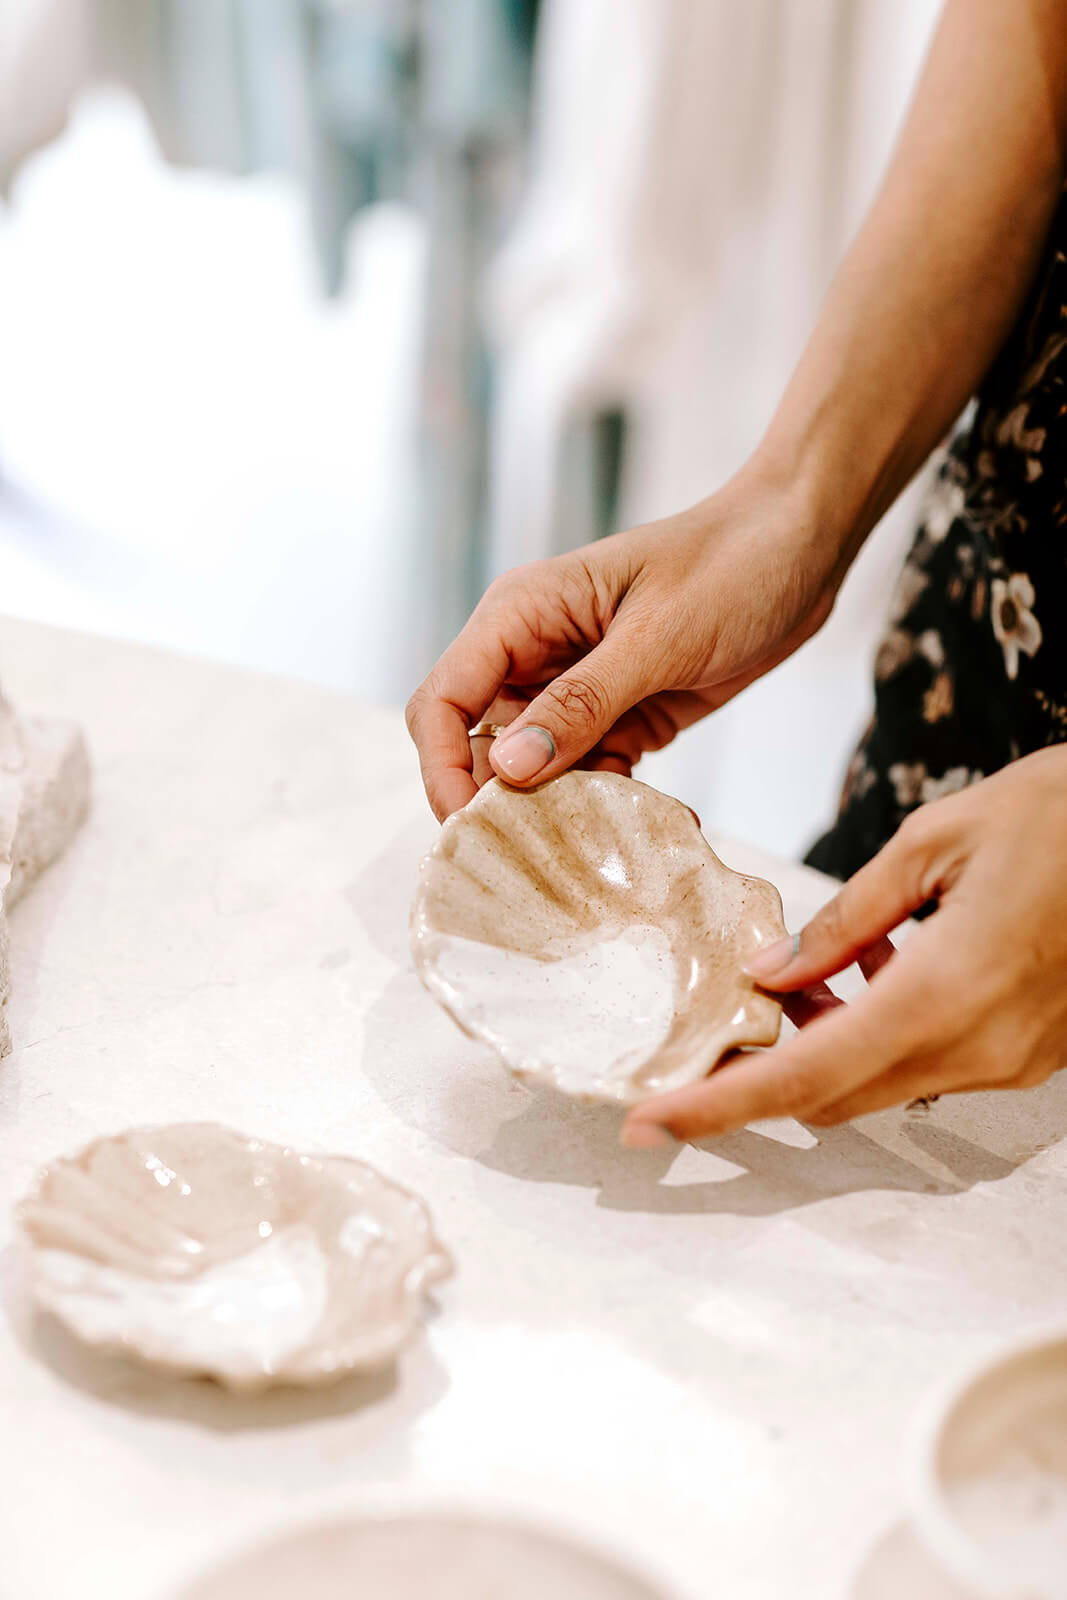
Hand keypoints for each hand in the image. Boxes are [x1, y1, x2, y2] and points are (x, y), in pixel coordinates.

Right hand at [407, 469, 842, 819]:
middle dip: (501, 803)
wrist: (803, 545)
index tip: (474, 827)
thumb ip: (582, 704)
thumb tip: (510, 769)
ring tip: (617, 844)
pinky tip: (666, 823)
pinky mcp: (620, 716)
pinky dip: (615, 806)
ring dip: (565, 812)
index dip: (443, 769)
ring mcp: (577, 688)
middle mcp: (534, 653)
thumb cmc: (732, 565)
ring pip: (536, 772)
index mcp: (521, 614)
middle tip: (549, 855)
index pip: (442, 702)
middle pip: (477, 747)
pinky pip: (592, 775)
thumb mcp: (658, 638)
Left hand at [623, 748, 1066, 1145]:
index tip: (651, 1122)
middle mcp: (980, 1049)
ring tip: (806, 971)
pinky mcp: (1032, 1054)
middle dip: (764, 1070)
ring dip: (823, 1046)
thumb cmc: (1060, 814)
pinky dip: (878, 1033)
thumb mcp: (934, 841)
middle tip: (723, 1015)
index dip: (720, 1107)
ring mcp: (1013, 1061)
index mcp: (947, 993)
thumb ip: (846, 917)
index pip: (805, 1079)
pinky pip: (928, 1063)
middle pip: (834, 1095)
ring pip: (879, 1082)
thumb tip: (774, 971)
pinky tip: (875, 965)